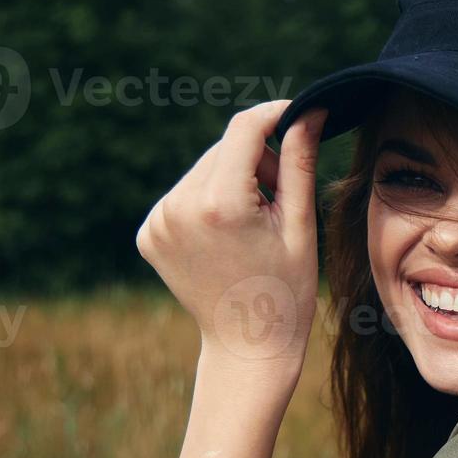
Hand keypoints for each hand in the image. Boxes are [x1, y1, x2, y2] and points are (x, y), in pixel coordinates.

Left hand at [137, 101, 327, 378]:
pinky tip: (228, 236)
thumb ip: (299, 162)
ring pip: (204, 170)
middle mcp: (179, 208)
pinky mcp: (148, 234)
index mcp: (220, 205)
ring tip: (255, 224)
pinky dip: (209, 201)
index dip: (274, 115)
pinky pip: (184, 194)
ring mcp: (158, 222)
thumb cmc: (286, 290)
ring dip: (233, 180)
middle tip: (282, 199)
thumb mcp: (299, 224)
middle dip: (257, 160)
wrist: (248, 346)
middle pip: (223, 149)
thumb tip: (309, 110)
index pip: (244, 129)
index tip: (299, 114)